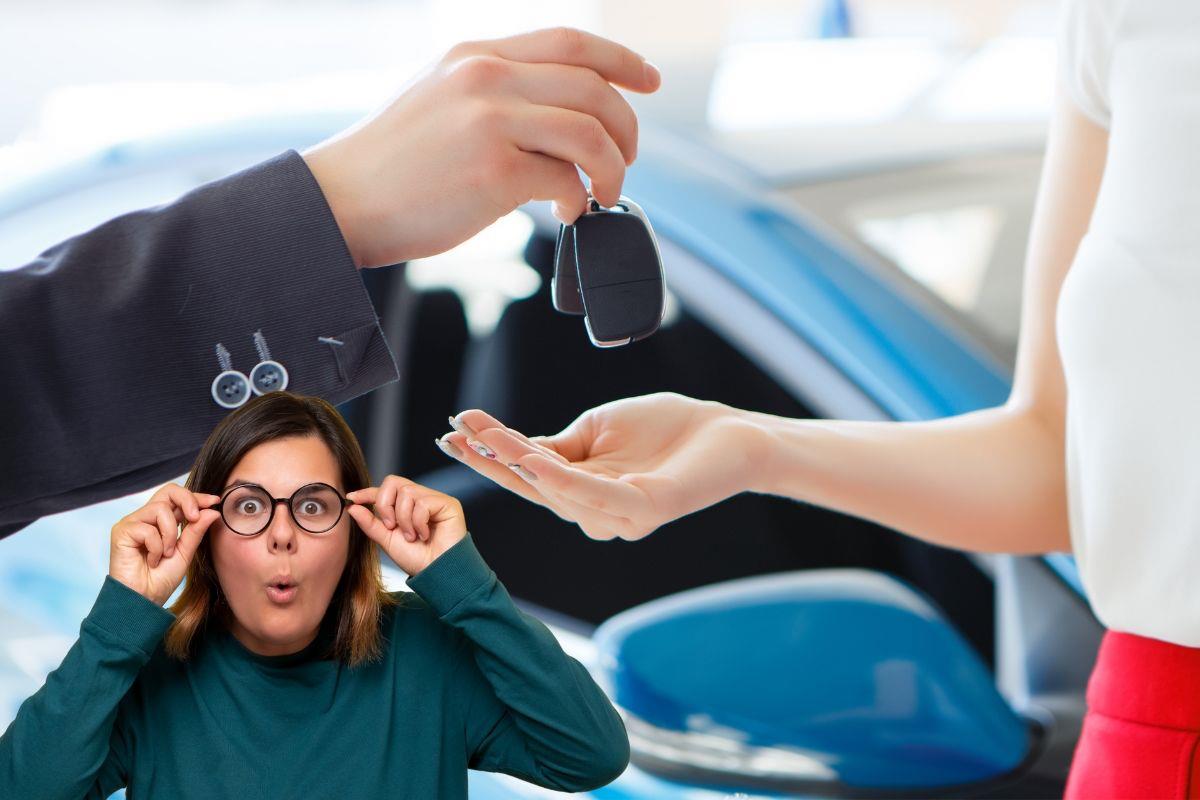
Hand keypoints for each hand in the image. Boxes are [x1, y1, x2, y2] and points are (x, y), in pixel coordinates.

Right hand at [109, 483, 221, 605]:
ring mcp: (132, 523)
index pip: (177, 497)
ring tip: (167, 554)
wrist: (144, 600)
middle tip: (194, 518)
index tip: (214, 501)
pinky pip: (147, 529)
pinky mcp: (121, 531)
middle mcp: (145, 518)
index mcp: (160, 521)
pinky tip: (152, 561)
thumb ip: (196, 531)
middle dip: (187, 501)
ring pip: (160, 509)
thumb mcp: (185, 552)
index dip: (196, 496)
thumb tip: (213, 511)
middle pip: (168, 491)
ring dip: (170, 534)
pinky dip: (156, 547)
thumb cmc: (161, 579)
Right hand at [301, 26, 660, 267]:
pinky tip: (568, 212)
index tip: (648, 79)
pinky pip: (566, 178)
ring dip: (613, 167)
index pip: (570, 42)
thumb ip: (493, 94)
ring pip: (592, 132)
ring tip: (603, 192)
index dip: (621, 60)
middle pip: (594, 87)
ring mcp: (491, 121)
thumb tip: (558, 118)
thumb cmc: (391, 166)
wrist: (340, 203)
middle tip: (625, 161)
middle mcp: (486, 78)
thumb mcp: (438, 98)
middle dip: (626, 127)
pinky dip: (580, 198)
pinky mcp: (494, 170)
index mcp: (475, 55)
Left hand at [346, 475, 467, 575]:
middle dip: (386, 505)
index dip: (367, 492)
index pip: (385, 490)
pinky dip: (418, 522)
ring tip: (412, 536)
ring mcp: (434, 499)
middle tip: (391, 527)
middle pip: (394, 482)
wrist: (436, 573)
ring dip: (404, 519)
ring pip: (407, 492)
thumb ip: (370, 523)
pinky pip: (423, 503)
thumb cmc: (416, 559)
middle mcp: (420, 498)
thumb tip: (352, 507)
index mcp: (405, 506)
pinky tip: (424, 535)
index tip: (351, 498)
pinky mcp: (448, 503)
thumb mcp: (387, 540)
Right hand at [436, 392, 763, 540]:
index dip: (490, 455)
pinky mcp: (644, 511)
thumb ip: (559, 445)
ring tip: (486, 437)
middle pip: (532, 488)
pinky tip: (532, 458)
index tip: (453, 430)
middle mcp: (596, 513)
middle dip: (492, 460)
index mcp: (583, 492)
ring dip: (518, 463)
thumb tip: (516, 449)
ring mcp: (619, 517)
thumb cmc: (666, 429)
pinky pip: (593, 495)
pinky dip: (560, 478)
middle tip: (454, 433)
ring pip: (556, 492)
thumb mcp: (597, 429)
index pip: (527, 475)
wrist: (728, 432)